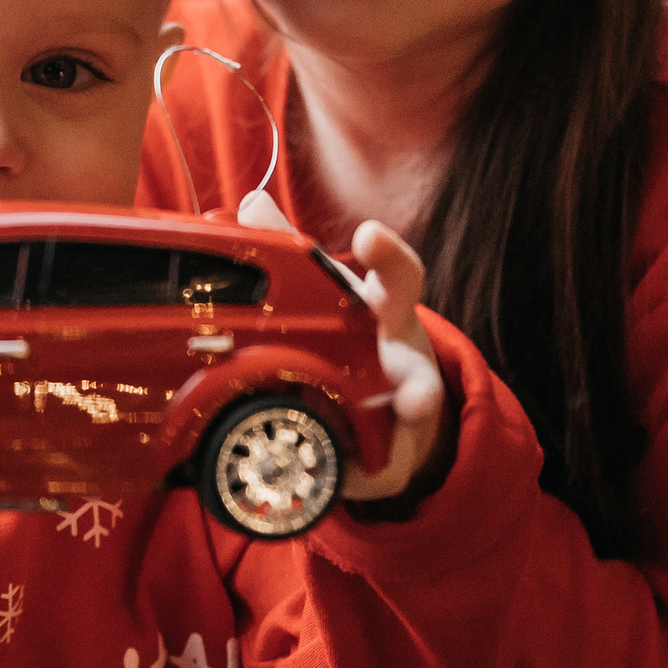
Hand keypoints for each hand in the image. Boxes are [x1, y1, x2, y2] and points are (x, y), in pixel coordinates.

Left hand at [237, 193, 453, 504]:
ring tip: (411, 403)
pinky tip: (362, 467)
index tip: (369, 234)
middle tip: (394, 304)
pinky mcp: (394, 448)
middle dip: (399, 297)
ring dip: (415, 394)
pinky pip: (384, 456)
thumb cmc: (348, 345)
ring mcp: (405, 394)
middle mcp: (397, 343)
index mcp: (376, 306)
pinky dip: (373, 463)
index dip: (384, 253)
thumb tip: (250, 200)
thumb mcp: (324, 297)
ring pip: (416, 390)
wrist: (387, 420)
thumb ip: (289, 249)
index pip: (393, 271)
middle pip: (406, 316)